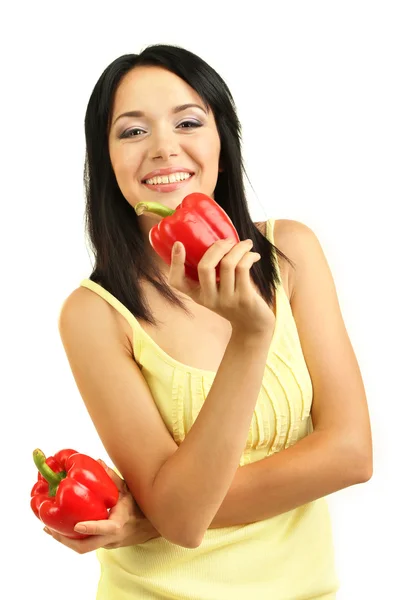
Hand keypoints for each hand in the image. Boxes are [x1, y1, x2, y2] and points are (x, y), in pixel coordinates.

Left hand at [43, 460, 160, 553]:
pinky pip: (86, 544)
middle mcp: (112, 538)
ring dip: (65, 540)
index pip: (105, 529)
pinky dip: (73, 538)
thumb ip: (112, 477)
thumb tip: (97, 461)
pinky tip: (62, 528)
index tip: (77, 525)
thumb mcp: (128, 490)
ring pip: (83, 548)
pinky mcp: (104, 546)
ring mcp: (107, 544)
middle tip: (49, 529)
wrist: (153, 526)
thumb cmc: (139, 505)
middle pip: (85, 547)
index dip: (91, 527)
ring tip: (48, 529)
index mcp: (119, 524)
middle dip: (64, 540)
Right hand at [168, 238, 275, 335]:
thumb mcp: (216, 292)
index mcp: (197, 295)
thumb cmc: (234, 301)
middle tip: (228, 240)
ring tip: (246, 244)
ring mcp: (227, 300)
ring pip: (228, 264)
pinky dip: (249, 256)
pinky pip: (243, 268)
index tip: (179, 244)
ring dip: (238, 248)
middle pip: (205, 267)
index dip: (175, 263)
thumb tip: (216, 240)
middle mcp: (209, 299)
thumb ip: (212, 274)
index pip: (177, 282)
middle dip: (217, 247)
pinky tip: (254, 255)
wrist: (253, 324)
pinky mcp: (244, 298)